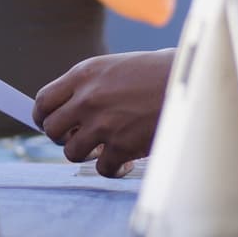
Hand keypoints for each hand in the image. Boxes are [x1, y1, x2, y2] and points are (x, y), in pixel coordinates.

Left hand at [33, 48, 174, 176]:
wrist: (193, 81)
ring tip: (105, 148)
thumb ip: (92, 86)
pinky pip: (102, 168)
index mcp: (85, 74)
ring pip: (72, 152)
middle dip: (63, 137)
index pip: (44, 100)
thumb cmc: (160, 72)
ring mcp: (102, 123)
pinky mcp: (121, 145)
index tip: (50, 124)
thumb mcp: (119, 67)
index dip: (44, 116)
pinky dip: (114, 169)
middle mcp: (87, 98)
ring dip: (88, 154)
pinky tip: (126, 162)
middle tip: (80, 138)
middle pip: (51, 129)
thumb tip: (71, 111)